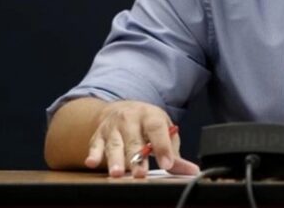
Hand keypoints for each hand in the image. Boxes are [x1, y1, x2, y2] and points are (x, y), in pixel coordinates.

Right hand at [84, 100, 198, 177]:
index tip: (167, 164)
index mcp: (150, 115)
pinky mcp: (98, 135)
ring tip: (118, 173)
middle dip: (137, 158)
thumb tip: (191, 170)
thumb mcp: (163, 131)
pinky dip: (93, 154)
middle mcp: (130, 119)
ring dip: (115, 160)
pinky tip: (91, 163)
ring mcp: (113, 127)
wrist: (119, 108)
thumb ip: (174, 152)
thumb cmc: (146, 123)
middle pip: (134, 140)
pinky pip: (95, 145)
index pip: (157, 129)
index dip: (162, 146)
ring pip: (114, 144)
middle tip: (141, 174)